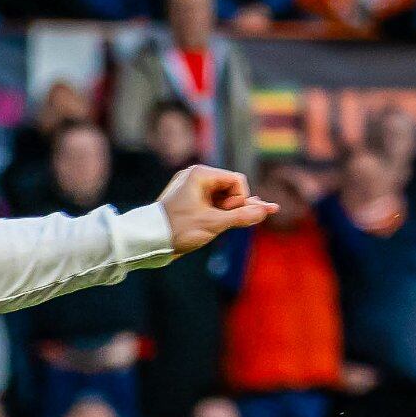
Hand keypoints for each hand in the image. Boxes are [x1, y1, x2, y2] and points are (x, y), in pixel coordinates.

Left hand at [156, 164, 273, 254]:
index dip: (240, 200)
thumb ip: (243, 216)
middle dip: (236, 206)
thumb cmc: (178, 229)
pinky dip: (220, 212)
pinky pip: (211, 203)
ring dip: (229, 211)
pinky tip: (235, 219)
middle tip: (232, 222)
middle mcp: (196, 176)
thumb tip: (268, 210)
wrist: (147, 242)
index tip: (227, 216)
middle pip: (231, 188)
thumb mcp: (214, 224)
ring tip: (233, 224)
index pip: (237, 181)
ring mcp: (191, 188)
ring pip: (222, 197)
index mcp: (200, 174)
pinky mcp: (188, 201)